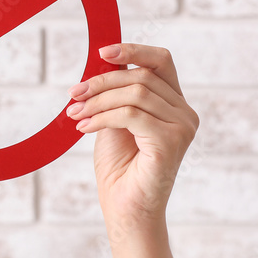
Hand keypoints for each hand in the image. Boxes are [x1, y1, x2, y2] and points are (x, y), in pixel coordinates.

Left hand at [66, 43, 198, 228]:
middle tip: (73, 94)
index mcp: (174, 103)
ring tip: (74, 113)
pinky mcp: (171, 141)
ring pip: (134, 94)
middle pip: (142, 76)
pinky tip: (82, 127)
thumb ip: (116, 92)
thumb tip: (102, 61)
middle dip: (102, 81)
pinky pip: (130, 115)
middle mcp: (185, 112)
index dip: (133, 50)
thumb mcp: (114, 118)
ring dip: (97, 101)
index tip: (102, 52)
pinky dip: (101, 117)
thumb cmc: (119, 166)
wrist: (124, 208)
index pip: (161, 61)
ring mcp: (182, 127)